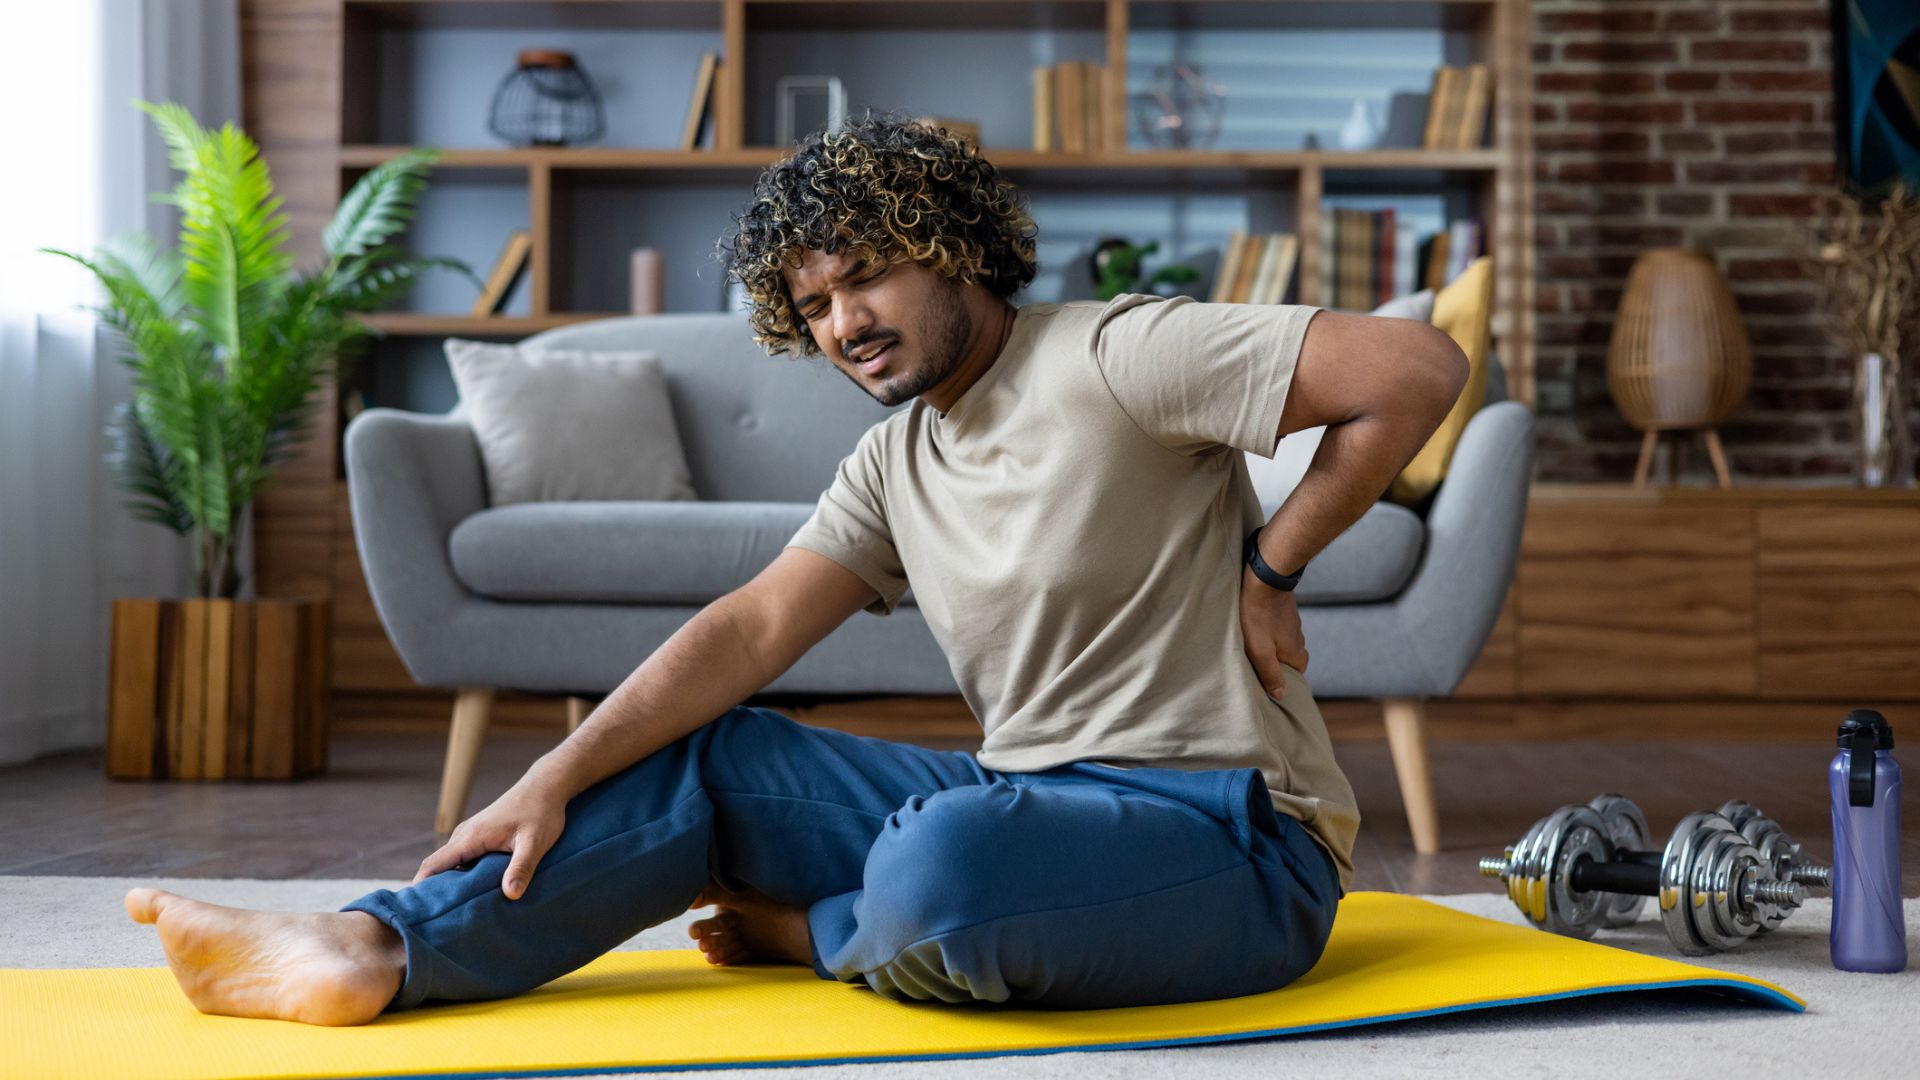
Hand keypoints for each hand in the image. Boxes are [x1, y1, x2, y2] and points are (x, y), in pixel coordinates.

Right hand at [411, 777, 567, 900]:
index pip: (433, 865)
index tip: (416, 914)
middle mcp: (464, 836)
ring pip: (451, 865)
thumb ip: (522, 867)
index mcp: (470, 838)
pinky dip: (463, 876)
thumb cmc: (541, 812)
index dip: (421, 889)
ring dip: (450, 886)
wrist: (546, 787)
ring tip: (453, 915)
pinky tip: (474, 894)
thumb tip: (510, 895)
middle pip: (438, 868)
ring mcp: (471, 836)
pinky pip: (463, 860)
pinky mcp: (480, 837)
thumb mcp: (535, 842)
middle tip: (436, 924)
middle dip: (434, 894)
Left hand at [1240, 563, 1308, 700]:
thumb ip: (1270, 674)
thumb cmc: (1259, 616)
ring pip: (1281, 643)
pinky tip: (1254, 629)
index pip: (1294, 676)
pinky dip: (1267, 632)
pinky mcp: (1284, 612)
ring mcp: (1292, 625)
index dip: (1280, 680)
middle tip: (1254, 664)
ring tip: (1251, 646)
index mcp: (1297, 654)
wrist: (1265, 578)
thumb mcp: (1261, 651)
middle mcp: (1299, 640)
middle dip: (1273, 664)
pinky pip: (1277, 629)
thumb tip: (1280, 696)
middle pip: (1288, 660)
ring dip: (1269, 646)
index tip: (1263, 681)